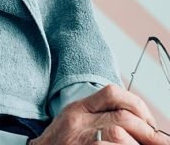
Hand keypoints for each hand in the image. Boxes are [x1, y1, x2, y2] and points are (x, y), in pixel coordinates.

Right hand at [30, 85, 167, 144]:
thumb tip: (139, 125)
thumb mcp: (75, 125)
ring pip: (118, 135)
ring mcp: (79, 139)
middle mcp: (77, 121)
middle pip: (122, 117)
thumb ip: (100, 118)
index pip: (111, 93)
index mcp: (78, 109)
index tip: (150, 123)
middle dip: (148, 132)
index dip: (137, 105)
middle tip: (158, 143)